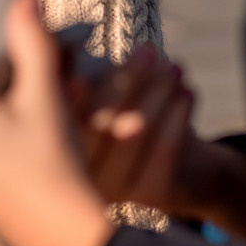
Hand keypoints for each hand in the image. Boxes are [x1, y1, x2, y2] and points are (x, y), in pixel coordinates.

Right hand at [69, 47, 245, 239]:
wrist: (182, 169)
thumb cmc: (128, 114)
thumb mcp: (99, 94)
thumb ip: (80, 78)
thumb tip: (71, 56)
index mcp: (57, 151)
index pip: (62, 117)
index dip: (72, 95)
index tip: (83, 73)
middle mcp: (79, 179)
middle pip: (97, 124)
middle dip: (126, 80)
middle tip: (147, 50)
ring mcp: (116, 191)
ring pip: (133, 132)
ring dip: (156, 91)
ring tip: (175, 66)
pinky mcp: (152, 195)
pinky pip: (164, 151)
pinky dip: (177, 115)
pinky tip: (188, 91)